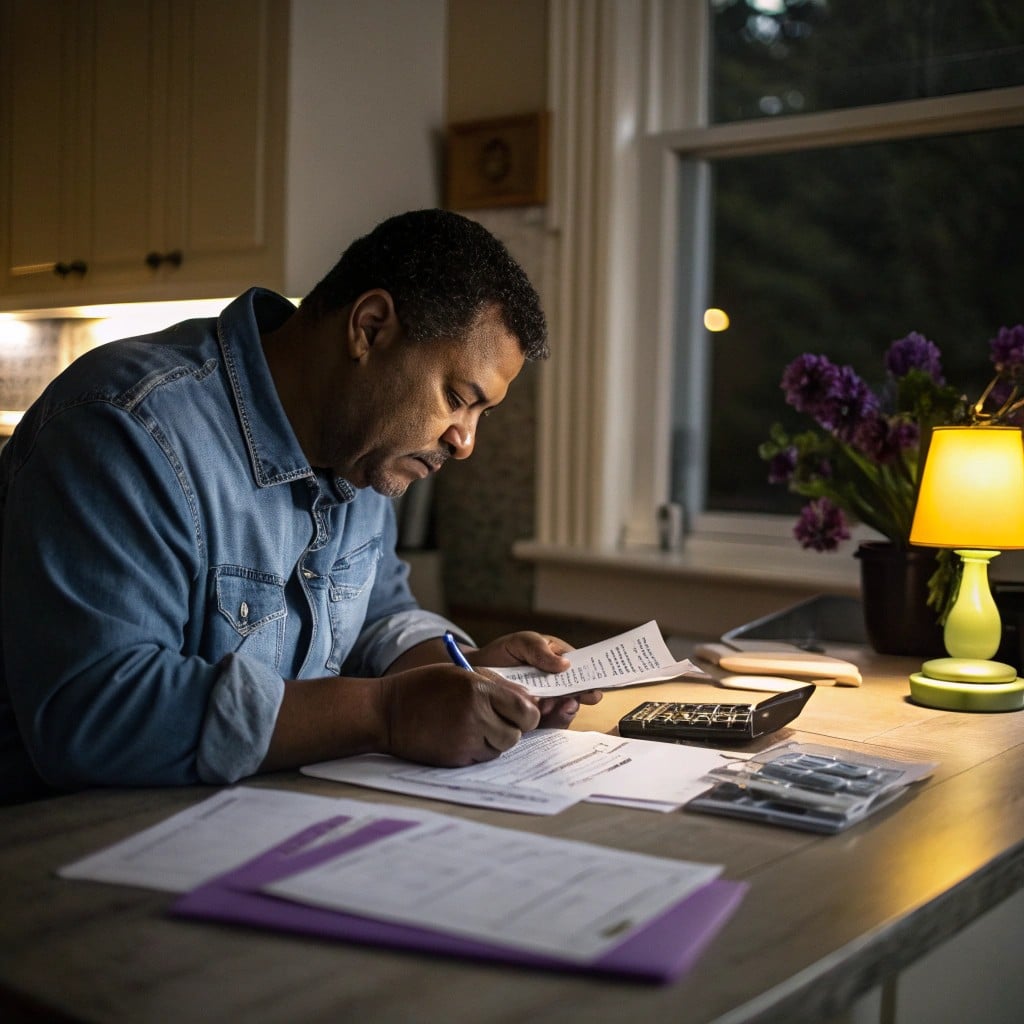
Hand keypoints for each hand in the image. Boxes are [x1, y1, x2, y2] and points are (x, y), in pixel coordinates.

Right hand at [380, 664, 539, 766]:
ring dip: (494, 740)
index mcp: (479, 690)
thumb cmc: (425, 687)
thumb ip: (498, 684)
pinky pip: (482, 758)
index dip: (526, 713)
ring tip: (473, 726)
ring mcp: (466, 740)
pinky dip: (478, 749)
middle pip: (517, 733)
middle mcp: (476, 715)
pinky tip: (460, 736)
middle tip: (494, 719)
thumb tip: (529, 699)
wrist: (386, 712)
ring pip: (501, 748)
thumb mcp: (461, 673)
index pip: (526, 710)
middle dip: (511, 728)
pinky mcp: (456, 758)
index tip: (518, 711)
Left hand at [467, 631, 601, 728]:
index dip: (593, 678)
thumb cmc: (503, 654)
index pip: (583, 670)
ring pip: (565, 712)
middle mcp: (559, 686)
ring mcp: (548, 704)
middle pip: (579, 695)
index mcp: (561, 664)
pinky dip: (548, 721)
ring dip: (563, 711)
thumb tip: (565, 664)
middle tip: (574, 698)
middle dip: (579, 698)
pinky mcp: (534, 719)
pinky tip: (542, 714)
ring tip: (554, 705)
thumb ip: (540, 649)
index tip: (595, 688)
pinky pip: (548, 725)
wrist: (475, 672)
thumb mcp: (522, 642)